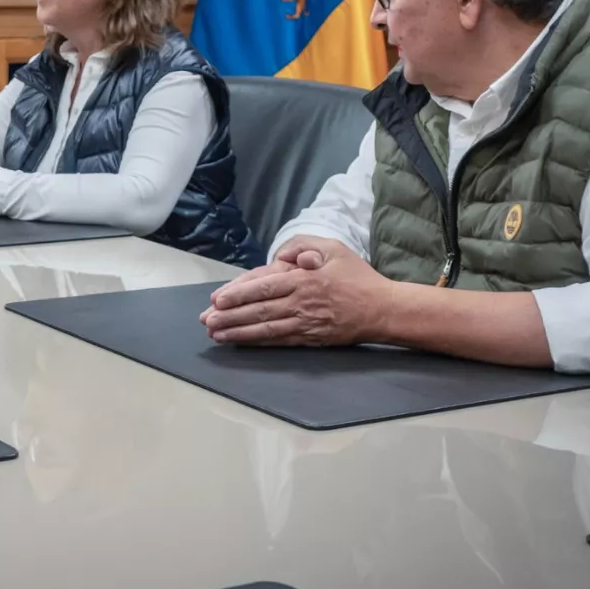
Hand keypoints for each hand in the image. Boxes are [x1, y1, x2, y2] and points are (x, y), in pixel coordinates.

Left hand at [200, 237, 391, 345]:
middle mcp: (302, 304)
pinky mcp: (310, 339)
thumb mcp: (334, 249)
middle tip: (206, 320)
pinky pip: (279, 341)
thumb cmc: (358, 277)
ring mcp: (306, 324)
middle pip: (259, 310)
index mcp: (305, 280)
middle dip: (229, 316)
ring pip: (265, 329)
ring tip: (216, 333)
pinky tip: (241, 342)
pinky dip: (257, 342)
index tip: (217, 299)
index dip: (238, 294)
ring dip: (238, 332)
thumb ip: (303, 245)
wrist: (383, 310)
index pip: (264, 287)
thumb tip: (280, 255)